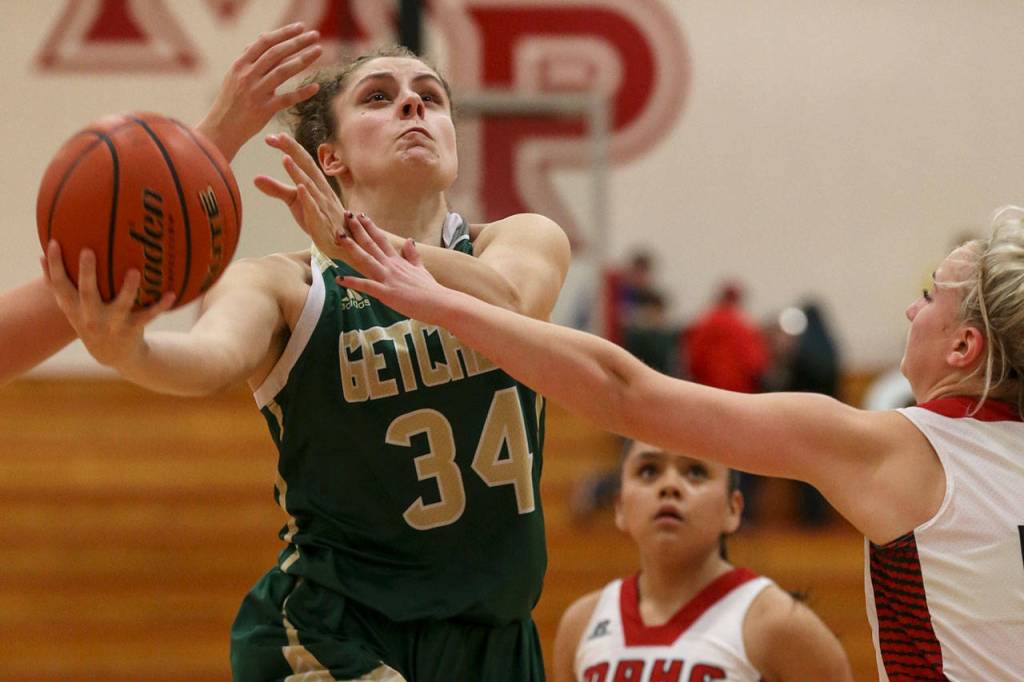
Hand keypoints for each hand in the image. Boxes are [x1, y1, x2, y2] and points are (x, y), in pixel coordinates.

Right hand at [41, 241, 173, 368]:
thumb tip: (42, 254)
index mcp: (74, 308)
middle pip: (87, 293)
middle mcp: (91, 317)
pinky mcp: (132, 329)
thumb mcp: (71, 306)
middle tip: (87, 251)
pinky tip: (171, 294)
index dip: (55, 266)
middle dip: (87, 273)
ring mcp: (113, 324)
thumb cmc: (90, 319)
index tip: (54, 243)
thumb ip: (57, 284)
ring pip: (121, 305)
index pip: (59, 285)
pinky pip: (148, 315)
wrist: (113, 354)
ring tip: (134, 271)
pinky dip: (160, 306)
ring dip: (128, 289)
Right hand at [195, 23, 321, 161]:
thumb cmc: (230, 101)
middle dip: (298, 42)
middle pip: (276, 53)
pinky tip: (316, 87)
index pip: (264, 42)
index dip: (284, 33)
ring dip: (303, 60)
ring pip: (283, 72)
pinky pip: (287, 99)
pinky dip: (302, 92)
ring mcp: (256, 92)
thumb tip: (259, 39)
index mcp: (240, 65)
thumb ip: (248, 58)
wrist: (221, 128)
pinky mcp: (264, 110)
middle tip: (316, 35)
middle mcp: (248, 76)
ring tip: (319, 51)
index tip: (300, 27)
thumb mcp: (233, 76)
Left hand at [255, 132, 349, 258]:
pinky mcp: (320, 222)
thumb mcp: (295, 201)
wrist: (342, 243)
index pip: (302, 160)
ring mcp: (322, 205)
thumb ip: (277, 189)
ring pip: (309, 185)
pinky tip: (300, 188)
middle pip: (307, 166)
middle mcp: (321, 190)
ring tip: (285, 158)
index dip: (288, 147)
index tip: (270, 137)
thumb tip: (255, 178)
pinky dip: (308, 197)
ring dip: (298, 172)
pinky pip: (314, 208)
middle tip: (279, 136)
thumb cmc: (319, 218)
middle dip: (294, 150)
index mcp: (316, 182)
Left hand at [333, 213, 447, 324]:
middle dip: (358, 229)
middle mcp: (391, 266)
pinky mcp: (386, 293)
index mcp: (399, 261)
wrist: (440, 302)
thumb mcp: (421, 269)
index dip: (371, 227)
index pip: (382, 239)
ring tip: (339, 236)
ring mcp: (388, 278)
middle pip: (371, 244)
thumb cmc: (431, 289)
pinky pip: (366, 286)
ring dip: (352, 247)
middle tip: (347, 215)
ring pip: (366, 259)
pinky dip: (352, 282)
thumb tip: (409, 240)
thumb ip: (413, 255)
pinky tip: (339, 279)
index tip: (361, 216)